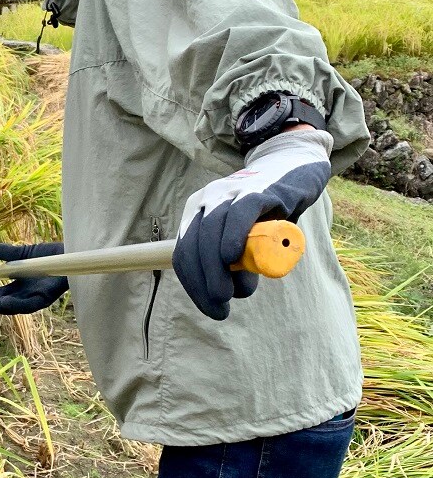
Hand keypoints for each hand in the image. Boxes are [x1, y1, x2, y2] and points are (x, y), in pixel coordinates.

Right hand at [0, 242, 67, 314]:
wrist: (73, 252)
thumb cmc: (52, 254)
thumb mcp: (25, 253)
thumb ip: (7, 253)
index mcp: (20, 288)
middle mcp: (26, 296)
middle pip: (2, 303)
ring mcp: (35, 299)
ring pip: (12, 307)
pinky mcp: (47, 299)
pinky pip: (29, 305)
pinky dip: (15, 305)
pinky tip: (4, 300)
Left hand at [173, 129, 331, 320]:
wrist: (295, 170)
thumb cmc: (268, 213)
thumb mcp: (246, 240)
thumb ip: (238, 262)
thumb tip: (232, 291)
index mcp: (196, 212)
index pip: (183, 253)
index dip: (193, 284)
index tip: (210, 307)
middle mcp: (206, 200)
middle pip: (194, 245)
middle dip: (203, 281)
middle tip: (219, 306)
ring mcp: (228, 192)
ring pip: (211, 232)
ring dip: (216, 269)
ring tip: (229, 293)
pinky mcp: (255, 190)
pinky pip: (238, 214)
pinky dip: (232, 236)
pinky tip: (233, 258)